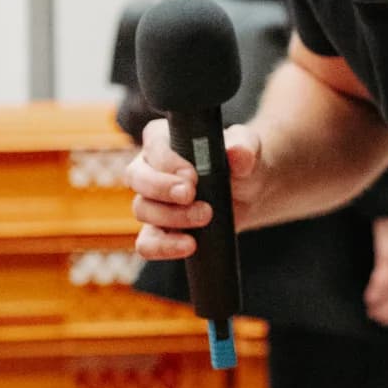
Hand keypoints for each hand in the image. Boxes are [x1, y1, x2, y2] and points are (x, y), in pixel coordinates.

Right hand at [128, 115, 264, 257]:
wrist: (249, 194)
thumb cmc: (240, 163)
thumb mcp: (248, 149)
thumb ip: (244, 146)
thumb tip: (237, 152)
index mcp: (164, 140)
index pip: (154, 146)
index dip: (168, 161)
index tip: (192, 176)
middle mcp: (150, 168)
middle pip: (137, 177)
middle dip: (162, 188)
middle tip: (191, 196)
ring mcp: (151, 201)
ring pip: (142, 209)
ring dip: (172, 217)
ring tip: (205, 217)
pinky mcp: (158, 230)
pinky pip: (146, 243)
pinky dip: (162, 247)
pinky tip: (189, 245)